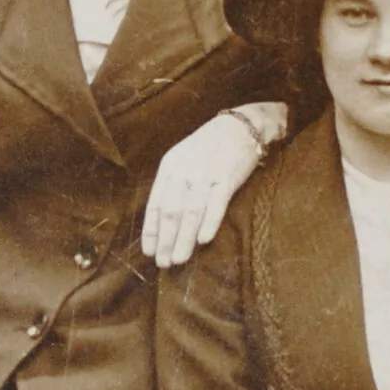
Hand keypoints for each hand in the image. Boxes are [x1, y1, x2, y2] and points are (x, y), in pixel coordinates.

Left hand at [142, 104, 286, 268]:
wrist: (239, 127)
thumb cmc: (209, 147)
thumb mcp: (183, 160)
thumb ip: (173, 185)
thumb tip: (164, 220)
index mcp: (169, 168)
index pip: (155, 204)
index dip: (151, 231)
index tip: (149, 252)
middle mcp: (184, 171)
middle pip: (171, 212)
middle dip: (165, 240)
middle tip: (163, 263)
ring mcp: (205, 175)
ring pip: (191, 212)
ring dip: (183, 239)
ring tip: (179, 259)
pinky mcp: (227, 178)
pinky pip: (216, 204)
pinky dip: (209, 222)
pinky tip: (203, 240)